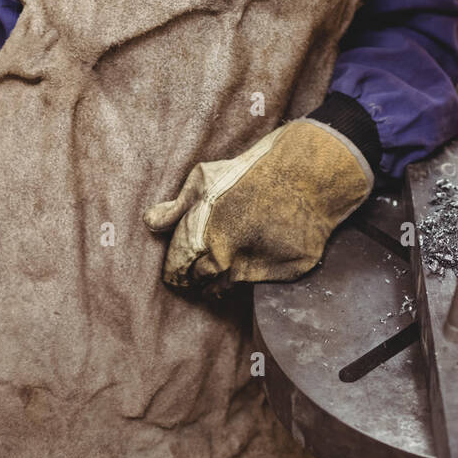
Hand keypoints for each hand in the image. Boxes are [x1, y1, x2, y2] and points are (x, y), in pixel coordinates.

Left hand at [143, 118, 372, 290]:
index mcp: (206, 241)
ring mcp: (261, 270)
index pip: (181, 273)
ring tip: (229, 262)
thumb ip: (177, 207)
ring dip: (228, 277)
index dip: (179, 271)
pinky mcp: (288, 273)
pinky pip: (267, 279)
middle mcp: (231, 263)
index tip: (181, 269)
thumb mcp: (205, 179)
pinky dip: (262, 269)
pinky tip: (262, 250)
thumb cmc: (251, 171)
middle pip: (206, 285)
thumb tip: (151, 223)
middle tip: (204, 267)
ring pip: (234, 286)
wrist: (306, 172)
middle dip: (201, 278)